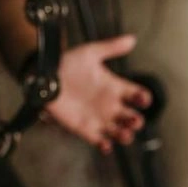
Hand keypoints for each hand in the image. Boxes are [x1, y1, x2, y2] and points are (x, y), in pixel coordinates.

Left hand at [45, 35, 150, 153]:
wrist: (44, 75)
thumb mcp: (90, 53)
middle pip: (132, 118)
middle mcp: (111, 106)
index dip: (144, 98)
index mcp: (116, 88)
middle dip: (136, 122)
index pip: (137, 96)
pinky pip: (99, 142)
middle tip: (133, 120)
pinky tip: (106, 145)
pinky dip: (105, 147)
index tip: (142, 98)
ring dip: (125, 136)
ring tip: (124, 134)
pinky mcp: (85, 129)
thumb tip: (132, 39)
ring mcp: (100, 119)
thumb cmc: (67, 63)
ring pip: (120, 133)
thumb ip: (111, 48)